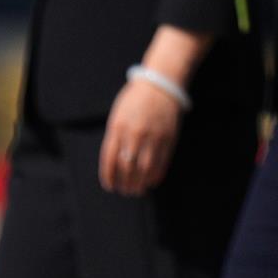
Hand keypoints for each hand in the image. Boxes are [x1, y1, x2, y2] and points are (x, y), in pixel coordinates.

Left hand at [98, 71, 182, 194]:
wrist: (161, 85)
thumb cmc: (136, 100)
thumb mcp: (118, 116)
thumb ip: (115, 138)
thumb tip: (114, 164)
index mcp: (118, 128)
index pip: (110, 160)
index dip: (109, 177)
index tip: (110, 186)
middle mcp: (134, 134)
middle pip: (127, 168)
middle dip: (125, 184)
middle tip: (125, 191)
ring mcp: (152, 137)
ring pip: (144, 170)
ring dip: (139, 184)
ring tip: (137, 190)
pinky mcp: (168, 139)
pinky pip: (161, 163)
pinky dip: (155, 176)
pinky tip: (151, 181)